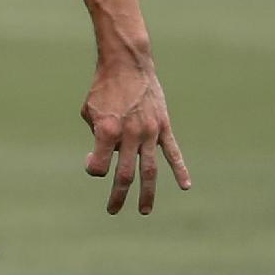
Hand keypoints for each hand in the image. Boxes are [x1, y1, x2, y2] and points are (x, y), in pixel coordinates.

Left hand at [81, 60, 189, 215]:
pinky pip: (173, 152)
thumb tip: (106, 156)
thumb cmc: (103, 88)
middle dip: (118, 196)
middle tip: (112, 210)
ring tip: (144, 210)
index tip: (92, 161)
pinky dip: (180, 170)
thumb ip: (97, 137)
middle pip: (125, 176)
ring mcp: (149, 132)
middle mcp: (129, 135)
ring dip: (146, 194)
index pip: (99, 167)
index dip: (93, 169)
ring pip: (150, 171)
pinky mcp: (163, 126)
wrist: (126, 63)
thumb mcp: (89, 112)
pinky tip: (185, 186)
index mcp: (107, 131)